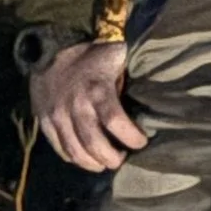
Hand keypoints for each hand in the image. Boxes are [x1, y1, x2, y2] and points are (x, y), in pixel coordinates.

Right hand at [32, 40, 147, 173]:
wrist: (51, 46)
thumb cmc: (93, 54)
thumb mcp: (118, 55)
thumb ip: (137, 67)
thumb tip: (167, 73)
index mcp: (97, 90)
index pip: (115, 122)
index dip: (131, 137)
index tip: (142, 142)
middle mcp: (75, 106)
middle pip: (93, 144)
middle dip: (111, 158)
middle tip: (122, 160)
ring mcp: (57, 115)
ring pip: (74, 150)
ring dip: (92, 163)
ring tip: (105, 163)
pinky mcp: (43, 120)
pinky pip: (58, 146)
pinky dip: (72, 157)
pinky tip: (85, 158)